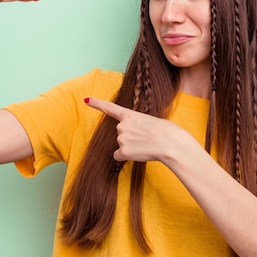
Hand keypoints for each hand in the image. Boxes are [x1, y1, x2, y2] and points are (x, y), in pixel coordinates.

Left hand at [84, 97, 199, 163]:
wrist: (171, 143)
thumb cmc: (167, 132)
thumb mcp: (151, 121)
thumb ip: (138, 125)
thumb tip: (135, 138)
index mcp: (130, 114)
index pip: (110, 108)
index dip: (97, 103)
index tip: (86, 100)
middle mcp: (122, 125)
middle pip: (120, 133)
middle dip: (130, 137)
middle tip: (146, 138)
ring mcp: (121, 138)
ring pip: (121, 145)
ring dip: (131, 147)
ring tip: (146, 145)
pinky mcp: (123, 151)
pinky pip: (119, 156)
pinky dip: (127, 157)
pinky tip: (140, 153)